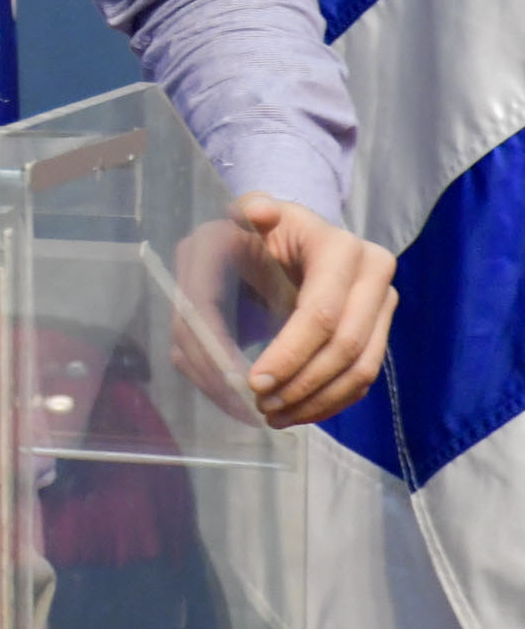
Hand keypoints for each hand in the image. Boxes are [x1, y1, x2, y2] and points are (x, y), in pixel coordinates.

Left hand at [175, 195, 395, 428]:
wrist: (292, 242)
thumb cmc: (262, 232)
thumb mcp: (247, 216)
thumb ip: (245, 215)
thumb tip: (260, 212)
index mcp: (340, 247)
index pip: (321, 314)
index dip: (289, 354)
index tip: (253, 382)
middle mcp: (373, 274)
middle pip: (345, 349)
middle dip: (301, 385)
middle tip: (260, 405)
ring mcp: (382, 305)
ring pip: (360, 372)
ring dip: (315, 403)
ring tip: (272, 416)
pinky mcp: (380, 332)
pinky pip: (363, 379)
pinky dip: (329, 403)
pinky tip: (296, 413)